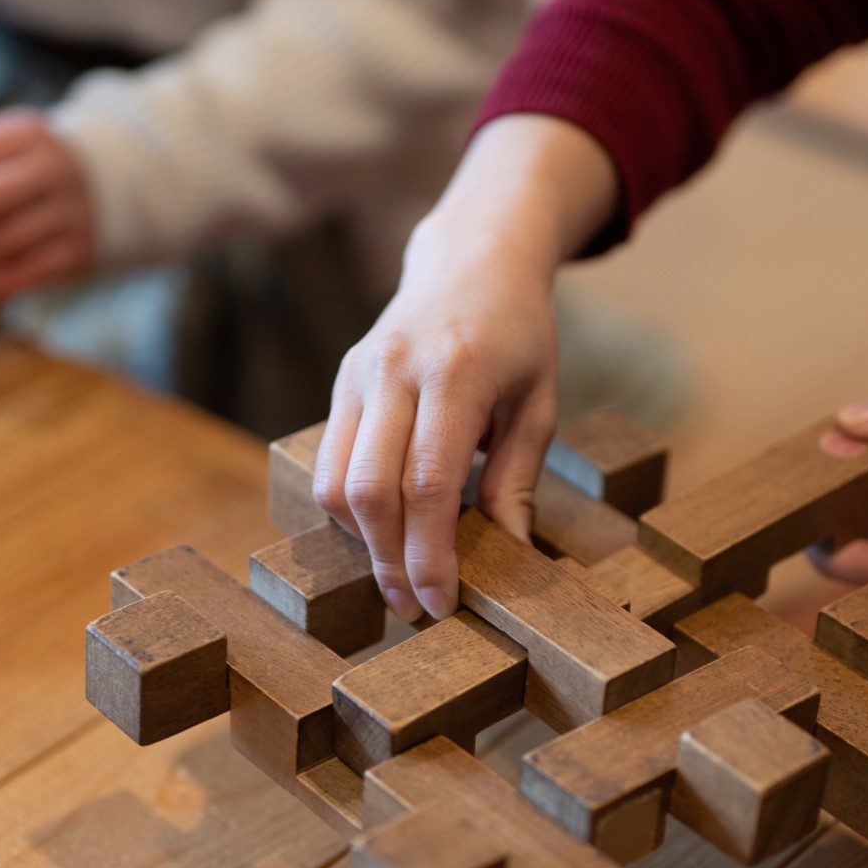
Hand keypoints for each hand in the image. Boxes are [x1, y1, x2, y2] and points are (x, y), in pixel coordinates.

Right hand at [315, 223, 559, 621]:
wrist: (473, 261)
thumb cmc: (518, 336)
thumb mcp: (539, 404)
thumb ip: (517, 480)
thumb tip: (507, 556)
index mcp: (456, 373)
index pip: (429, 484)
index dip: (430, 553)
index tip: (444, 601)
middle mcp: (395, 371)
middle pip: (372, 491)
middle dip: (390, 560)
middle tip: (415, 606)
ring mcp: (359, 374)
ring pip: (336, 482)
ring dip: (363, 542)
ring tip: (398, 577)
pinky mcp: (341, 381)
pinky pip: (328, 463)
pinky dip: (350, 510)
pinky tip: (383, 532)